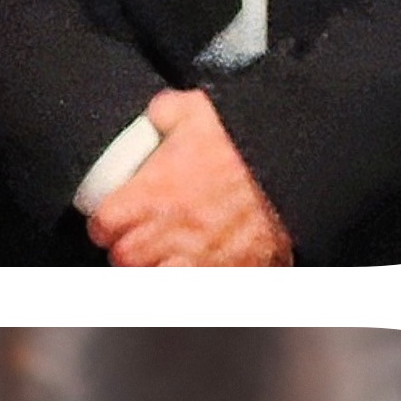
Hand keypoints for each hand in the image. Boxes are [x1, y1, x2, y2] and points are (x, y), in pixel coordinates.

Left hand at [82, 90, 293, 265]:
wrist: (297, 171)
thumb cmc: (248, 143)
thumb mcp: (200, 111)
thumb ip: (165, 112)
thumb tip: (155, 114)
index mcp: (151, 194)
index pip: (103, 225)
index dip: (108, 223)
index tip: (116, 218)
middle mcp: (169, 232)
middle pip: (126, 257)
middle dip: (130, 247)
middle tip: (143, 235)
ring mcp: (199, 257)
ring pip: (155, 278)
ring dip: (157, 267)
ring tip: (168, 253)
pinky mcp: (230, 274)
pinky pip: (193, 289)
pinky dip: (191, 278)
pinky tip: (197, 266)